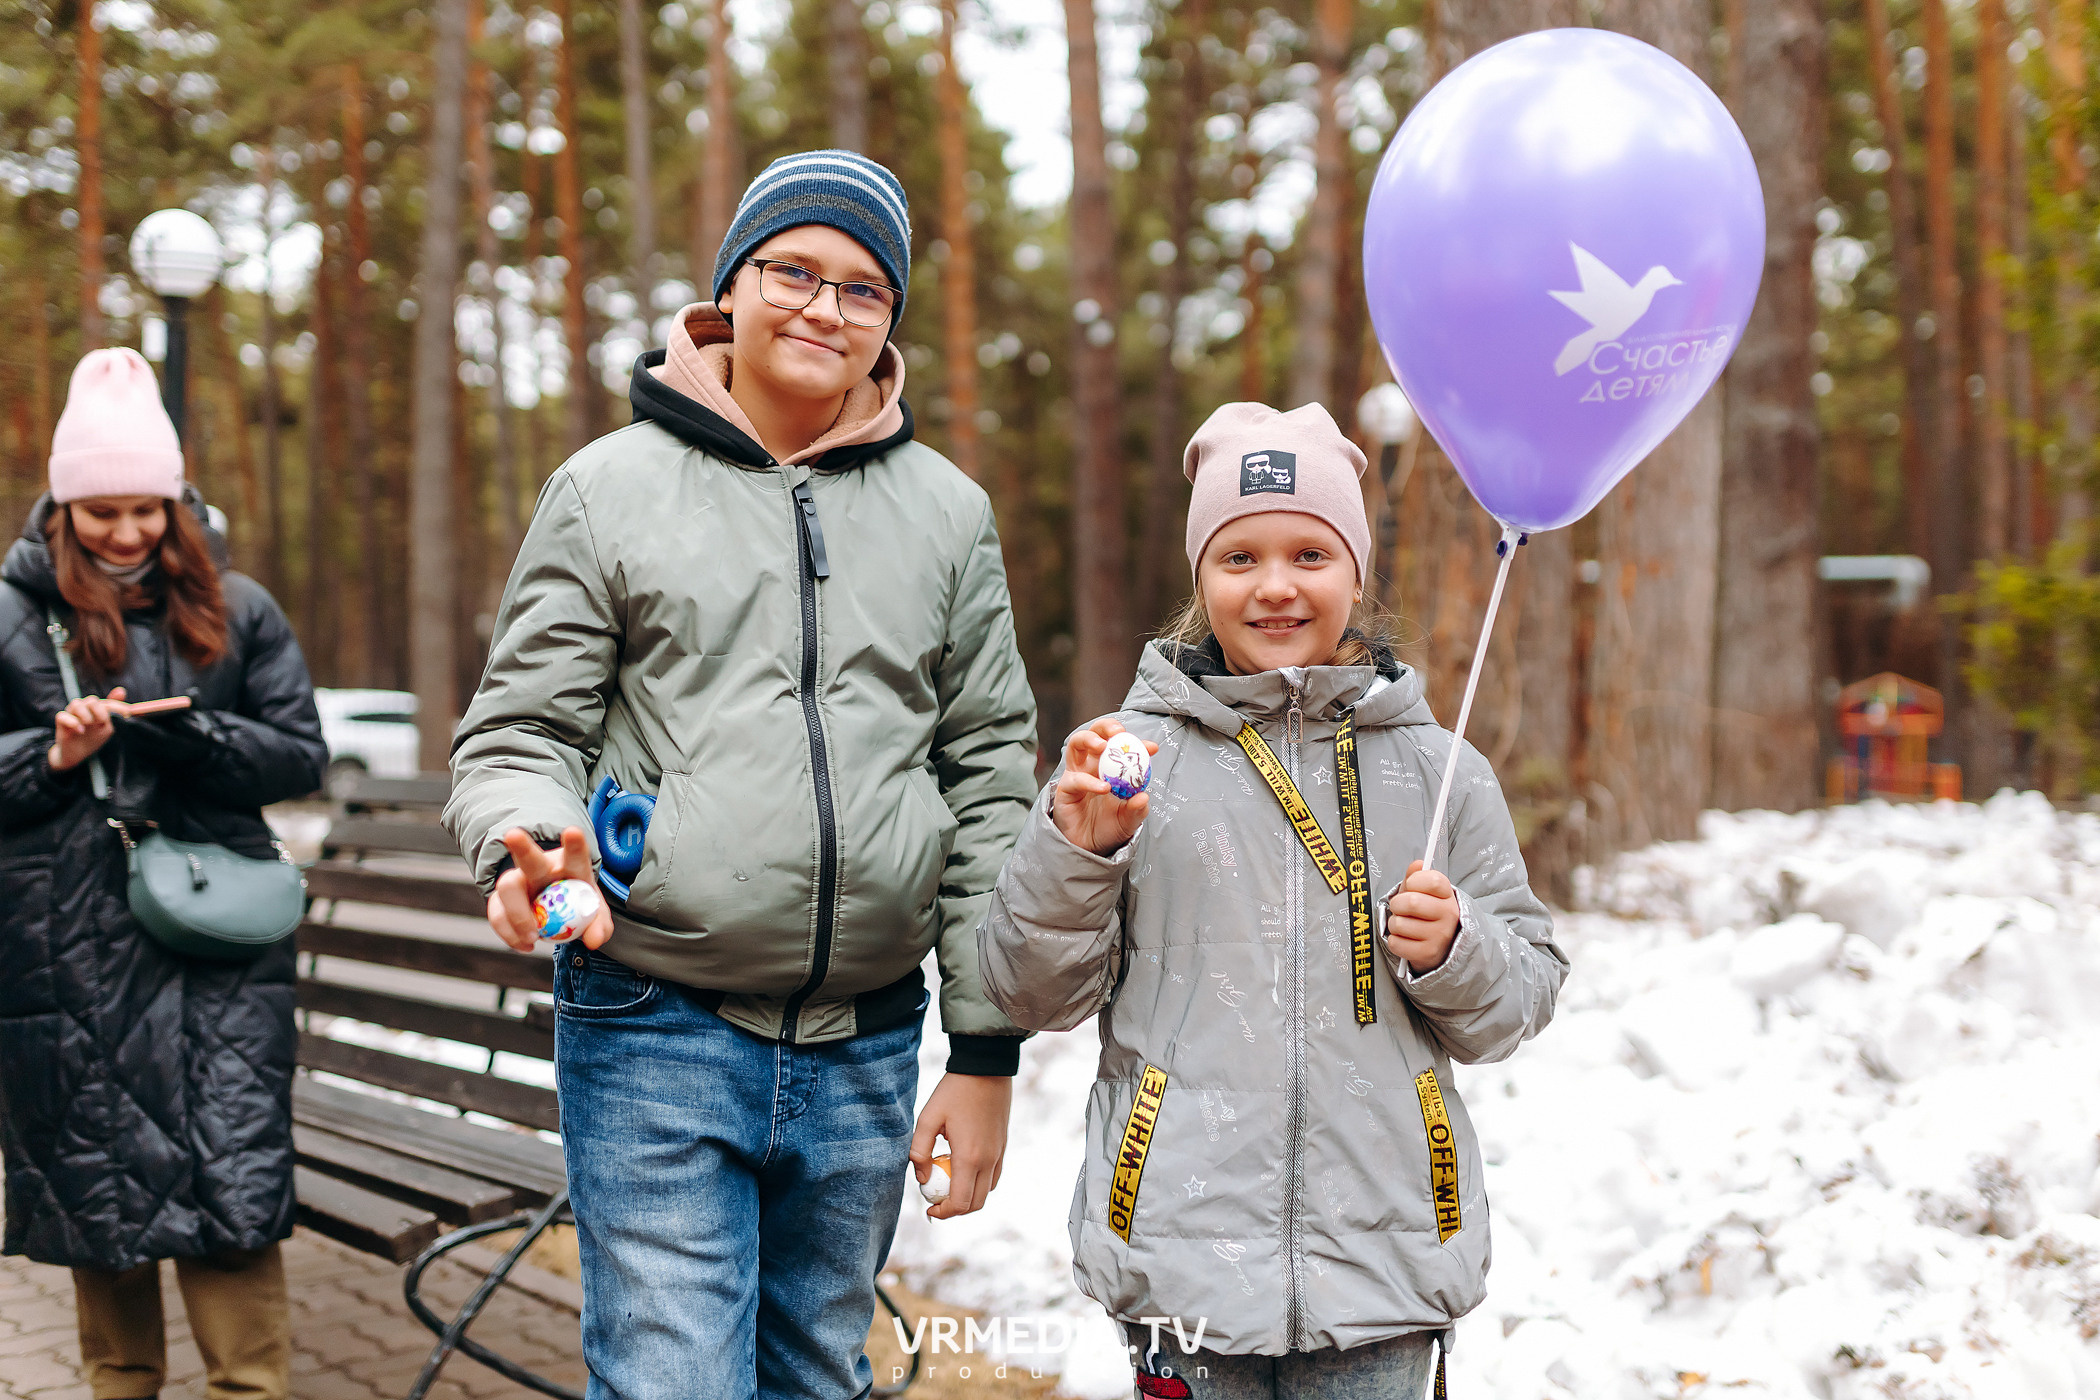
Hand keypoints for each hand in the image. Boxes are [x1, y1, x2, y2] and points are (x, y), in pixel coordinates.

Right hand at [48, 686, 125, 771]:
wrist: (77, 754)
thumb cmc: (93, 738)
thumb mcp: (106, 727)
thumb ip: (113, 711)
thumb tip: (121, 690)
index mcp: (96, 709)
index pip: (108, 702)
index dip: (118, 706)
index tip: (127, 713)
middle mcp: (84, 708)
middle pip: (92, 700)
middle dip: (100, 711)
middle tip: (102, 722)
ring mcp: (71, 714)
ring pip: (76, 704)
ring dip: (86, 715)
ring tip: (88, 725)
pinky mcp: (61, 722)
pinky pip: (63, 716)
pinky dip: (73, 722)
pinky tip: (80, 730)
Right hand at [486, 827, 614, 951]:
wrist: (553, 912)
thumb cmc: (575, 904)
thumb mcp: (594, 915)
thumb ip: (599, 926)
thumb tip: (594, 940)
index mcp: (568, 866)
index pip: (574, 855)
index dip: (574, 843)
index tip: (573, 831)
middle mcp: (540, 869)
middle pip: (530, 858)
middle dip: (521, 846)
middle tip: (512, 834)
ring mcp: (517, 883)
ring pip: (508, 888)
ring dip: (518, 914)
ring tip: (533, 937)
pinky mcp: (500, 902)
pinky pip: (498, 915)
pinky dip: (509, 933)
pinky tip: (524, 946)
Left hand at [910, 1073, 1011, 1219]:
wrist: (986, 1069)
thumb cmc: (954, 1091)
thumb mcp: (928, 1118)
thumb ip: (920, 1152)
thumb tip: (922, 1179)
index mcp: (970, 1157)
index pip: (961, 1203)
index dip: (943, 1213)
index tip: (929, 1209)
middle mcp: (989, 1161)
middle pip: (976, 1204)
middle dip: (955, 1210)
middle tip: (936, 1202)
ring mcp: (999, 1154)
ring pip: (986, 1192)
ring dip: (968, 1197)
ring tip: (947, 1184)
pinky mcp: (1003, 1146)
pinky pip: (993, 1177)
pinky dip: (978, 1183)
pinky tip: (962, 1169)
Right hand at [1051, 717, 1155, 856]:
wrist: (1089, 848)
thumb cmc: (1109, 827)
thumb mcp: (1129, 820)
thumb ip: (1137, 809)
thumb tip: (1144, 797)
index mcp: (1111, 767)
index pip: (1122, 747)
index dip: (1137, 743)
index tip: (1152, 747)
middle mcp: (1093, 765)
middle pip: (1095, 733)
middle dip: (1106, 727)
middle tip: (1119, 732)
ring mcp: (1077, 774)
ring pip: (1076, 744)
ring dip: (1089, 739)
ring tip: (1102, 746)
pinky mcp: (1066, 789)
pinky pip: (1075, 779)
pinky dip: (1089, 781)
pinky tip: (1103, 788)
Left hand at [1386, 860, 1458, 974]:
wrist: (1441, 946)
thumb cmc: (1427, 914)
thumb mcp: (1424, 892)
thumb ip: (1417, 876)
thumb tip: (1417, 865)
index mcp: (1448, 895)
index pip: (1433, 880)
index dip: (1415, 880)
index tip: (1410, 885)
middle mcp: (1448, 915)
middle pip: (1412, 902)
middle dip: (1397, 904)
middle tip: (1399, 908)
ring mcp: (1439, 936)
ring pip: (1400, 924)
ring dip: (1394, 924)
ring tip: (1403, 925)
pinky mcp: (1428, 953)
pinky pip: (1396, 943)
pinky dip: (1394, 941)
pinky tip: (1405, 939)